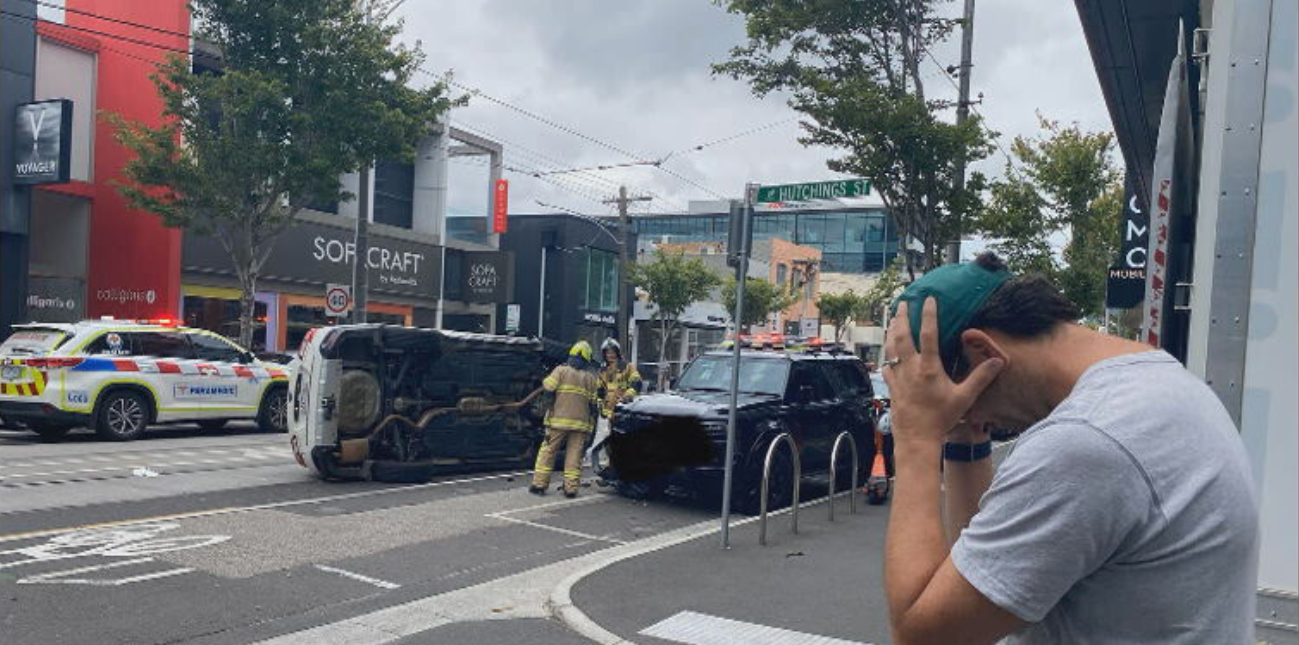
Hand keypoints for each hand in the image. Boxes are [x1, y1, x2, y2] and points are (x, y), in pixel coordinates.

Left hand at [882, 298, 1002, 445]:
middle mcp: (911, 369)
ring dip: (891, 331)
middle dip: (903, 317)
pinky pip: (886, 365)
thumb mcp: (964, 398)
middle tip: (903, 303)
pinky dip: (886, 355)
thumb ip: (981, 378)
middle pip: (902, 336)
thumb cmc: (941, 419)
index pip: (928, 334)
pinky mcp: (892, 387)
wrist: (917, 438)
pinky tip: (887, 352)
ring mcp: (899, 377)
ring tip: (893, 319)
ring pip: (891, 348)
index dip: (929, 314)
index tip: (929, 299)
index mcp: (929, 368)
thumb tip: (998, 361)